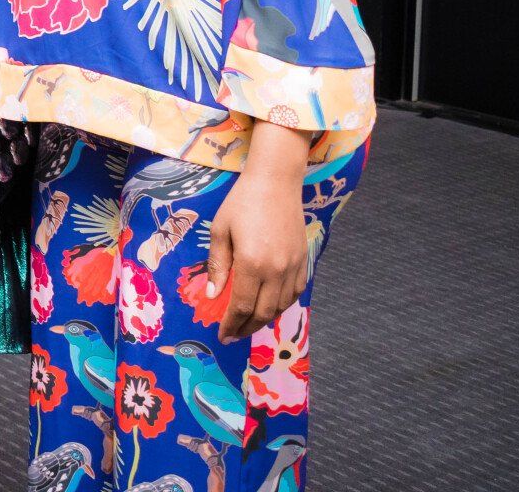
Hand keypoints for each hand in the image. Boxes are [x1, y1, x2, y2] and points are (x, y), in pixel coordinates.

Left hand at [204, 122, 311, 341]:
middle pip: (264, 313)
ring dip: (264, 320)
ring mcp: (294, 266)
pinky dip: (282, 305)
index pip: (242, 306)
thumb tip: (214, 295)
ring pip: (281, 306)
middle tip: (233, 335)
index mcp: (252, 263)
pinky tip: (270, 306)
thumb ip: (218, 265)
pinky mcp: (304, 260)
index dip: (231, 324)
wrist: (276, 182)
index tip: (222, 335)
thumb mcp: (220, 231)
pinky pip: (295, 293)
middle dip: (247, 329)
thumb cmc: (242, 202)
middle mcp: (277, 270)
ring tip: (248, 324)